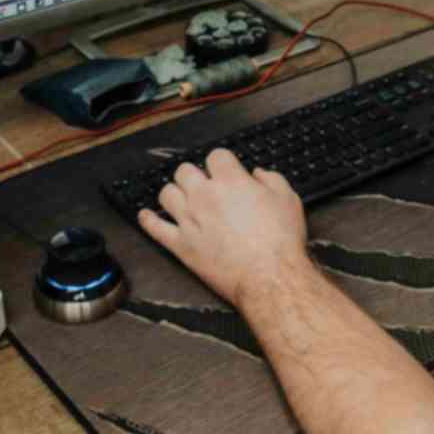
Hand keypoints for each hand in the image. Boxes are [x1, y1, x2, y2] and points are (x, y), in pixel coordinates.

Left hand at [138, 148, 310, 307]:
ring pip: (167, 194)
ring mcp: (189, 220)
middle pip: (185, 171)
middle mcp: (204, 196)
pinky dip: (148, 220)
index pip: (215, 156)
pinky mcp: (180, 244)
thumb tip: (257, 174)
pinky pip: (155, 228)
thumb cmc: (280, 240)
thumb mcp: (288, 199)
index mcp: (230, 181)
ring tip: (183, 198)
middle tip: (204, 185)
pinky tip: (145, 216)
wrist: (269, 277)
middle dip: (195, 174)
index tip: (226, 170)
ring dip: (175, 192)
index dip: (222, 162)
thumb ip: (271, 179)